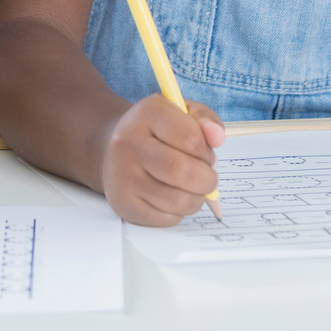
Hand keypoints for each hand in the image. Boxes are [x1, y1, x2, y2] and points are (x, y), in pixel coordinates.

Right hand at [94, 95, 223, 225]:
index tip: (207, 154)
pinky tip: (172, 197)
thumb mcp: (180, 112)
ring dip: (196, 198)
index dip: (207, 151)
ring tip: (192, 187)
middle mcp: (129, 144)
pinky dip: (179, 212)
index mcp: (147, 115)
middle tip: (208, 178)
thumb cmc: (155, 131)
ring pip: (178, 201)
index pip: (190, 138)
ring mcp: (122, 176)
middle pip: (182, 171)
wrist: (112, 149)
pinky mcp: (123, 204)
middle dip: (207, 179)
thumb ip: (205, 119)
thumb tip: (218, 137)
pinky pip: (166, 218)